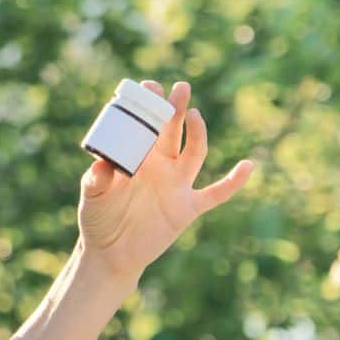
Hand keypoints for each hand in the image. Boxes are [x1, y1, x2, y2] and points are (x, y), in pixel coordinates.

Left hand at [77, 80, 254, 280]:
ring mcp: (176, 185)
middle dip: (176, 109)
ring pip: (193, 152)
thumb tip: (102, 165)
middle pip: (172, 131)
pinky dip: (233, 182)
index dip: (150, 106)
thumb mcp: (92, 197)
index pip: (146, 125)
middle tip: (179, 88)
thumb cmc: (97, 219)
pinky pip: (216, 193)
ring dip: (197, 133)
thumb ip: (95, 180)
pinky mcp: (187, 208)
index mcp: (136, 156)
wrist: (110, 253)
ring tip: (194, 114)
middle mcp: (159, 165)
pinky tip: (248, 166)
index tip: (151, 86)